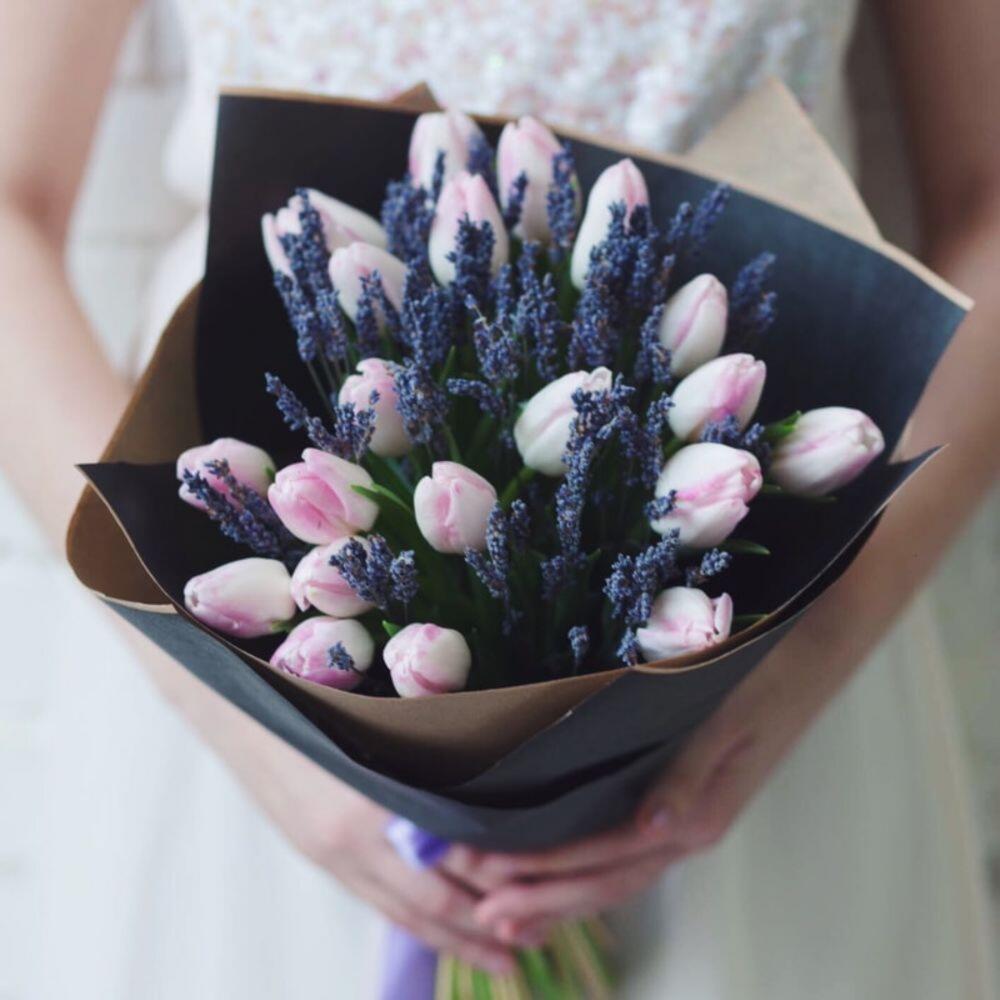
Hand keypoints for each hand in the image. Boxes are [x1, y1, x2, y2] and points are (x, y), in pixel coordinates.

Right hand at [156, 657, 515, 973]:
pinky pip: (374, 900)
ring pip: (402, 913)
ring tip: (497, 956)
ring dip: (452, 939)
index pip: (446, 859)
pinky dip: (412, 924)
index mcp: (367, 807)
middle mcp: (348, 841)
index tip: (538, 890)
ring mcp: (329, 854)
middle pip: (429, 901)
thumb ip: (417, 770)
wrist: (234, 709)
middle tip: (531, 947)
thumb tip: (479, 801)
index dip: (493, 880)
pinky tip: (439, 931)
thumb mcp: (369, 730)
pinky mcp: (318, 854)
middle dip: (481, 929)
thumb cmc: (308, 705)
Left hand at [446, 632, 841, 944]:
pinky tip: (561, 880)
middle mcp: (686, 831)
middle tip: (483, 915)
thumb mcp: (729, 721)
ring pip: (615, 876)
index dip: (548, 868)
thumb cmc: (762, 681)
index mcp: (696, 816)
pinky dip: (589, 873)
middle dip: (543, 898)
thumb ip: (691, 777)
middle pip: (606, 881)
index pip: (607, 855)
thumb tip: (651, 827)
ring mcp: (685, 823)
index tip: (492, 875)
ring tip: (508, 917)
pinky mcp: (682, 805)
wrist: (805, 660)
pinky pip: (628, 853)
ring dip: (561, 897)